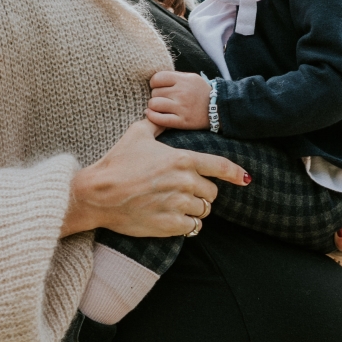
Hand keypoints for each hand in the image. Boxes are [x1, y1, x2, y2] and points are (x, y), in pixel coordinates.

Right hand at [63, 119, 248, 237]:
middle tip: (186, 192)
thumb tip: (161, 112)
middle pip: (212, 192)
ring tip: (178, 205)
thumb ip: (157, 124)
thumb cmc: (116, 162)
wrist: (96, 194)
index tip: (245, 179)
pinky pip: (192, 228)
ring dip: (195, 209)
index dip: (235, 173)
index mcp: (181, 159)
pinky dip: (187, 224)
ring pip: (204, 210)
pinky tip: (174, 218)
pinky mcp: (169, 224)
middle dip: (203, 192)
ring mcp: (178, 204)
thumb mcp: (137, 133)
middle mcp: (184, 182)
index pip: (219, 166)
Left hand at [145, 71, 210, 129]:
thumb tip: (155, 80)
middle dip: (156, 95)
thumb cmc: (201, 92)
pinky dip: (152, 117)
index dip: (154, 83)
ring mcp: (182, 108)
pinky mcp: (182, 121)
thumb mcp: (191, 78)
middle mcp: (182, 93)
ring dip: (153, 106)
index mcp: (184, 80)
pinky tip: (152, 115)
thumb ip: (175, 77)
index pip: (157, 78)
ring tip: (159, 107)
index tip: (157, 87)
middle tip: (162, 98)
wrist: (219, 108)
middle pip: (155, 92)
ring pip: (154, 104)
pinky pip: (159, 119)